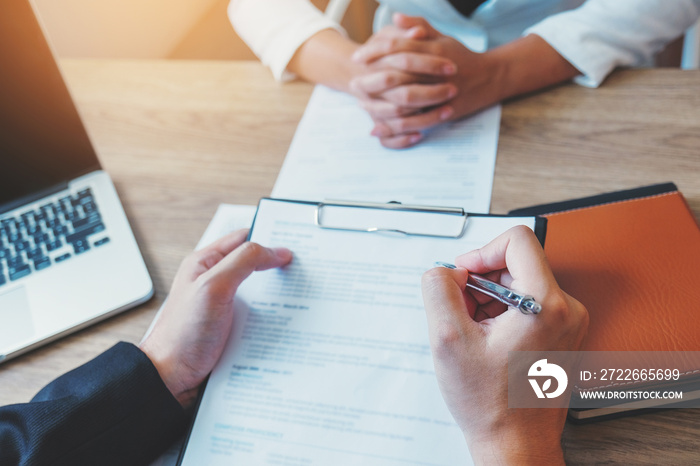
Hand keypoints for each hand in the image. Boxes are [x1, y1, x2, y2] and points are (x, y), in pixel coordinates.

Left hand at [139, 229, 291, 407]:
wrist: (171, 380)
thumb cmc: (181, 335)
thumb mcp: (213, 287)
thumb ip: (243, 262)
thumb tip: (276, 251)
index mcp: (205, 263)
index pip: (243, 239)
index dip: (269, 238)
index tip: (295, 244)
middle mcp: (215, 282)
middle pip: (255, 266)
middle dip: (279, 268)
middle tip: (305, 270)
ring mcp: (224, 307)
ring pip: (260, 293)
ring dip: (279, 297)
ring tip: (302, 297)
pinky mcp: (232, 329)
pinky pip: (259, 318)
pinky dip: (274, 319)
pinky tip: (287, 323)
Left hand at [353, 14, 501, 148]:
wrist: (490, 78)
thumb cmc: (460, 56)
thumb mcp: (442, 37)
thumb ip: (419, 25)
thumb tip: (395, 17)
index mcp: (434, 49)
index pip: (398, 46)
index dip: (375, 50)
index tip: (358, 56)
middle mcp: (436, 71)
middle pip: (398, 73)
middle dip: (372, 78)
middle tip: (354, 81)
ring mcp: (440, 93)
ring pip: (405, 99)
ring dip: (380, 103)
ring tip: (361, 103)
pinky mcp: (443, 112)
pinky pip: (415, 121)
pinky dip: (395, 126)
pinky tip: (378, 126)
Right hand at [421, 226, 587, 463]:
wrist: (516, 444)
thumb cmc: (492, 405)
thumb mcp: (448, 340)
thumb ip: (439, 290)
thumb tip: (446, 271)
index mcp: (546, 304)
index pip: (517, 240)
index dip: (482, 251)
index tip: (464, 275)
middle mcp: (566, 308)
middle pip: (516, 263)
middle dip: (481, 282)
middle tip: (462, 312)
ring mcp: (567, 322)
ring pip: (520, 284)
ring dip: (489, 300)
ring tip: (474, 334)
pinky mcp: (561, 333)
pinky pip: (527, 303)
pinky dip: (502, 314)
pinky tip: (487, 341)